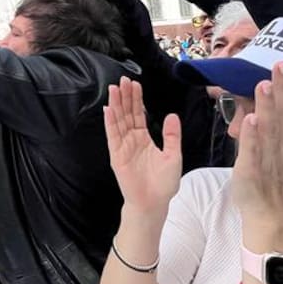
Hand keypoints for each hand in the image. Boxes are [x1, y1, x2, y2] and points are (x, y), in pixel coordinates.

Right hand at [104, 78, 181, 213]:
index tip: (135, 84)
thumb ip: (172, 136)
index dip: (137, 100)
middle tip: (123, 80)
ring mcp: (123, 147)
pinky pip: (113, 136)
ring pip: (118, 121)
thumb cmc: (163, 184)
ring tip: (114, 89)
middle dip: (125, 97)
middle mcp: (131, 140)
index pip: (139, 114)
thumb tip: (172, 115)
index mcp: (144, 139)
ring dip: (116, 105)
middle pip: (126, 114)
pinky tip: (108, 109)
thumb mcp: (174, 156)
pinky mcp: (117, 155)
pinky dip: (110, 123)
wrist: (154, 203)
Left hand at [230, 63, 282, 221]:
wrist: (271, 214)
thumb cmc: (274, 176)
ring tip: (264, 84)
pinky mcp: (253, 173)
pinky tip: (251, 118)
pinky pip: (253, 153)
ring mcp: (270, 160)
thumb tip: (276, 92)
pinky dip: (253, 136)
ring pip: (271, 130)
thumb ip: (281, 121)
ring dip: (268, 107)